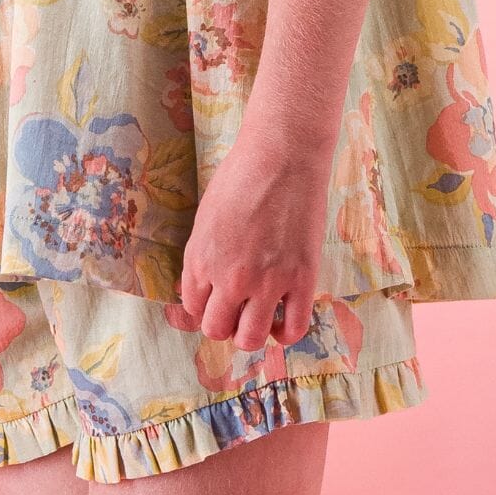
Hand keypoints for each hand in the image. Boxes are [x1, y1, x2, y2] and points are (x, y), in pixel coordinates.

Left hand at [178, 136, 328, 351]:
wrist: (284, 156)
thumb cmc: (241, 176)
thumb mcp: (206, 218)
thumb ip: (203, 256)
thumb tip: (203, 287)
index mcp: (200, 260)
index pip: (193, 308)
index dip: (204, 307)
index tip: (216, 300)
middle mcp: (230, 278)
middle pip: (217, 329)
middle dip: (224, 324)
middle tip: (236, 310)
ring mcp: (267, 282)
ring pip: (250, 339)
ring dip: (251, 334)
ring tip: (258, 318)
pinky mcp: (302, 280)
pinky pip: (293, 329)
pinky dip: (285, 334)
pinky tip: (282, 321)